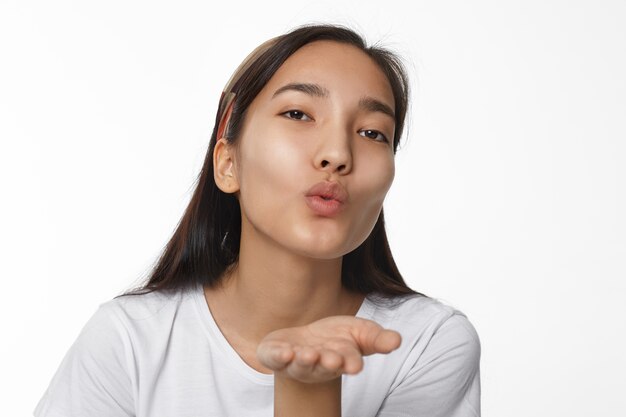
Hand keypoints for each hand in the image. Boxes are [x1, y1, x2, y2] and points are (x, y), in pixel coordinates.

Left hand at [256, 315, 400, 383]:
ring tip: (307, 355)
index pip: (348, 361)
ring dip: (304, 361)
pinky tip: (285, 351)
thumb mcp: (362, 333)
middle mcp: (318, 365)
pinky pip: (275, 359)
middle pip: (324, 366)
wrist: (305, 340)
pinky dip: (278, 357)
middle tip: (332, 360)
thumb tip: (398, 340)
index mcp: (340, 360)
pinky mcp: (275, 356)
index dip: (350, 363)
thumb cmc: (337, 338)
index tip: (355, 365)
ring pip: (300, 366)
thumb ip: (378, 338)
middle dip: (328, 363)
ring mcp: (296, 362)